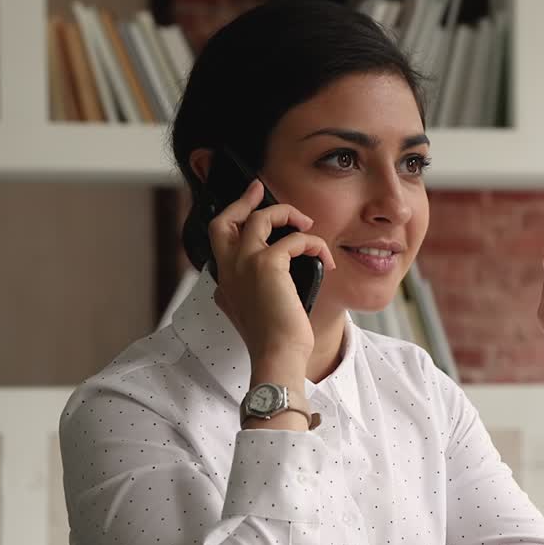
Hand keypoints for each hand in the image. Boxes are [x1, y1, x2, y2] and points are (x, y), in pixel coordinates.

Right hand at [208, 179, 336, 365]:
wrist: (277, 355)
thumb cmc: (273, 340)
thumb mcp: (255, 313)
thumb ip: (252, 291)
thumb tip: (268, 278)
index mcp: (225, 282)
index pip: (219, 240)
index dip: (231, 218)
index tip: (247, 205)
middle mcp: (229, 270)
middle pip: (225, 220)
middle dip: (243, 200)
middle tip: (259, 189)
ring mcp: (244, 264)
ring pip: (260, 219)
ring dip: (287, 215)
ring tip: (306, 225)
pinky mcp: (268, 264)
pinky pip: (294, 239)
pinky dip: (313, 243)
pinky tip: (324, 258)